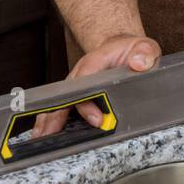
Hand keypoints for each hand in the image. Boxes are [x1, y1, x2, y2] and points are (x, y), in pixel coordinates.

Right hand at [31, 33, 160, 137]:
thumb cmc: (131, 49)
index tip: (97, 120)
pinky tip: (43, 133)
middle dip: (56, 115)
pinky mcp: (76, 92)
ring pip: (58, 102)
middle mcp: (80, 74)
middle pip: (64, 95)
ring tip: (39, 137)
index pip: (85, 83)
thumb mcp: (144, 47)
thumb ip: (144, 52)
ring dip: (47, 119)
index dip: (88, 103)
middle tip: (50, 135)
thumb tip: (139, 62)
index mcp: (95, 62)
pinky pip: (62, 106)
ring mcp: (76, 84)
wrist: (121, 46)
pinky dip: (50, 118)